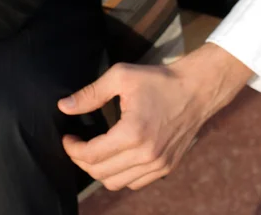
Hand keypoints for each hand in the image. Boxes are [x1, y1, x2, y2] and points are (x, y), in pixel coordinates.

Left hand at [58, 43, 252, 190]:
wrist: (196, 89)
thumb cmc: (159, 80)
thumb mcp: (121, 77)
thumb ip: (90, 93)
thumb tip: (64, 106)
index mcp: (133, 133)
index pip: (92, 155)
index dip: (73, 149)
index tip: (67, 137)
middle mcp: (147, 155)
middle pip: (100, 173)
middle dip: (82, 160)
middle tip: (76, 144)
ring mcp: (158, 165)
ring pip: (116, 183)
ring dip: (99, 170)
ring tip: (93, 151)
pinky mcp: (166, 167)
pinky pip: (134, 183)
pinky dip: (119, 175)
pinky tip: (115, 156)